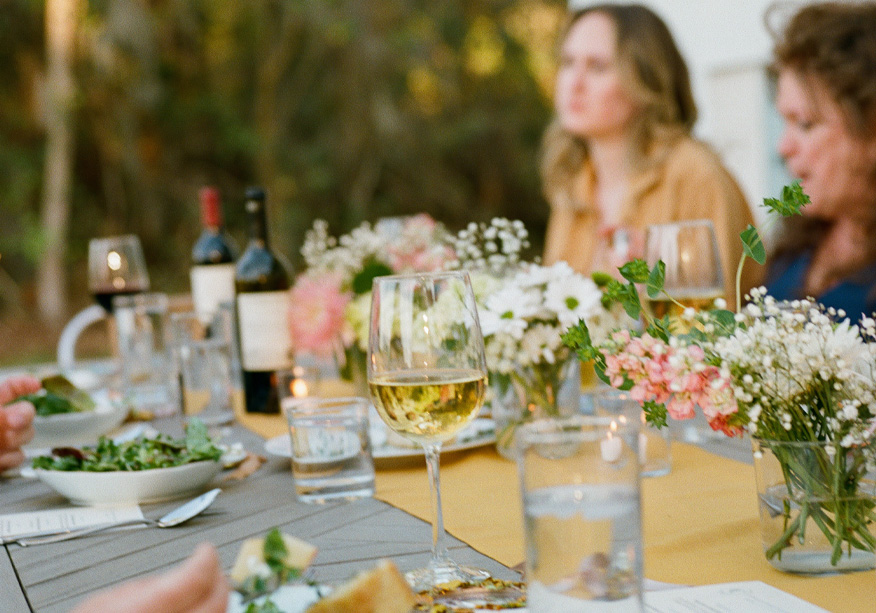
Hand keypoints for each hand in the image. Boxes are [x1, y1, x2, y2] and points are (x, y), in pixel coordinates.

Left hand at [0, 375, 39, 470]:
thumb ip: (5, 411)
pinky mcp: (3, 460)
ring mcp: (3, 441)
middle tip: (15, 423)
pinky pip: (19, 457)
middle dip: (25, 416)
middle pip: (27, 412)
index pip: (10, 388)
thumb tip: (21, 415)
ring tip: (3, 443)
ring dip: (18, 438)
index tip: (37, 385)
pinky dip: (10, 459)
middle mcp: (1, 421)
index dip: (24, 383)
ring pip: (27, 435)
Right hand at [71, 542, 229, 612]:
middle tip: (214, 567)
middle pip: (214, 603)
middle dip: (219, 580)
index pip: (194, 579)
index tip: (206, 551)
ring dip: (218, 601)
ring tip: (211, 587)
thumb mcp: (103, 602)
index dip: (206, 559)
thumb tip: (177, 576)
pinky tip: (203, 611)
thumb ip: (146, 587)